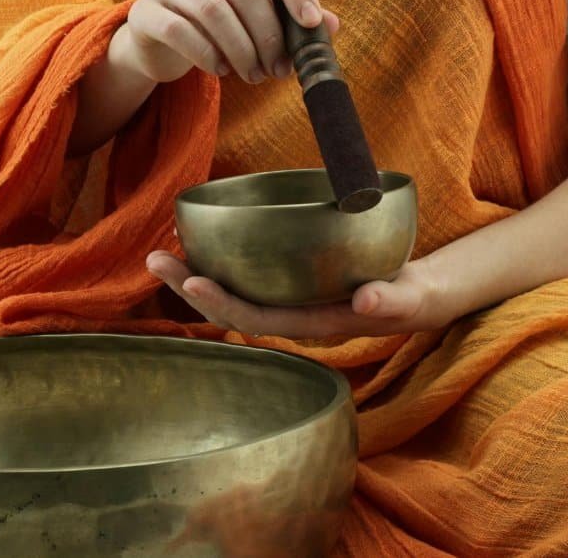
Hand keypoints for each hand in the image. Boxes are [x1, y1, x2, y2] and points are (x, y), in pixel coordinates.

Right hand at [119, 0, 340, 84]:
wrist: (155, 42)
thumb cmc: (212, 25)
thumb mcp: (250, 16)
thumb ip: (287, 16)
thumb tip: (332, 26)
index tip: (310, 23)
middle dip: (269, 35)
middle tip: (279, 69)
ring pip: (214, 12)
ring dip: (242, 51)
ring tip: (254, 76)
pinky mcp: (145, 13)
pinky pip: (183, 33)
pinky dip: (209, 57)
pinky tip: (222, 71)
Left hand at [145, 250, 454, 338]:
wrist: (414, 298)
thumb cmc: (409, 298)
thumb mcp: (410, 300)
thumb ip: (391, 302)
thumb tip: (366, 299)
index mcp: (312, 325)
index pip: (258, 319)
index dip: (223, 303)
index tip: (193, 281)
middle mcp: (290, 317)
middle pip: (229, 310)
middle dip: (190, 288)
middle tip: (153, 259)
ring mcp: (285, 303)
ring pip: (230, 296)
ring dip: (193, 277)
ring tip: (158, 255)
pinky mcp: (285, 286)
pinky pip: (242, 279)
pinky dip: (215, 263)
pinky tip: (195, 243)